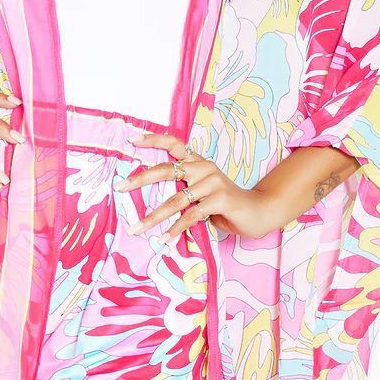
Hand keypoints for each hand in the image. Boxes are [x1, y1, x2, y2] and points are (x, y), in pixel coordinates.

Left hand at [121, 130, 283, 239]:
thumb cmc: (227, 205)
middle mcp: (204, 168)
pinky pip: (192, 215)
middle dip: (140, 179)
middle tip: (120, 187)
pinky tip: (165, 239)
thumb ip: (184, 191)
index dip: (153, 141)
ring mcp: (213, 182)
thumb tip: (153, 199)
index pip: (174, 144)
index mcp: (199, 162)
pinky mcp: (221, 199)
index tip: (132, 142)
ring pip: (176, 199)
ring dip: (154, 217)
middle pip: (167, 169)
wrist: (259, 212)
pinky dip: (176, 228)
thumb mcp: (203, 193)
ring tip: (137, 228)